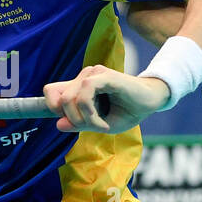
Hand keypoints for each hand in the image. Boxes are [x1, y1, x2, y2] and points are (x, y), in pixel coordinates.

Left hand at [44, 65, 165, 133]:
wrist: (151, 102)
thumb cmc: (127, 111)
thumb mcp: (99, 124)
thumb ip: (79, 123)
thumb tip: (58, 125)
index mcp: (80, 86)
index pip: (51, 91)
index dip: (52, 107)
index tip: (68, 121)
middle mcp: (84, 77)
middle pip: (60, 99)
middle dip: (72, 120)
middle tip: (91, 128)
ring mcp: (93, 74)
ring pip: (70, 98)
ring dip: (82, 119)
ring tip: (100, 127)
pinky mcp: (103, 75)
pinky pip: (85, 94)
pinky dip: (90, 114)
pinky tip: (103, 124)